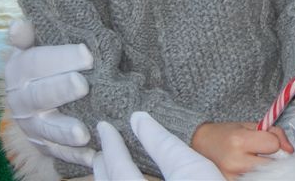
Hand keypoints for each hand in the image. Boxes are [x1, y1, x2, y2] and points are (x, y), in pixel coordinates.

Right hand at [3, 19, 95, 165]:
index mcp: (19, 71)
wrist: (28, 97)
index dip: (61, 57)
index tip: (88, 53)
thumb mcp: (32, 46)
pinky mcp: (42, 145)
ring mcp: (31, 126)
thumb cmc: (41, 64)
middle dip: (61, 90)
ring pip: (46, 130)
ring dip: (64, 132)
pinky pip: (57, 153)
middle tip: (83, 85)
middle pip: (40, 96)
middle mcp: (21, 100)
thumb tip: (19, 25)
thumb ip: (27, 36)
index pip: (36, 62)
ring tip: (83, 132)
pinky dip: (74, 156)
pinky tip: (91, 155)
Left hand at [93, 113, 224, 180]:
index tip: (106, 127)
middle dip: (105, 166)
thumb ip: (161, 142)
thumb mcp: (191, 166)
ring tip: (113, 167)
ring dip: (113, 179)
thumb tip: (138, 119)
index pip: (118, 168)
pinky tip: (132, 180)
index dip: (111, 145)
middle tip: (103, 149)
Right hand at [190, 121, 292, 179]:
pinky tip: (252, 168)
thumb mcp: (250, 125)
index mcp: (239, 140)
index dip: (275, 142)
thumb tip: (290, 150)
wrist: (203, 144)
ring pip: (266, 174)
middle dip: (275, 157)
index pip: (273, 145)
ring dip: (267, 167)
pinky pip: (256, 179)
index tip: (268, 140)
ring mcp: (233, 177)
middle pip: (273, 163)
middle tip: (267, 153)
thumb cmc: (227, 133)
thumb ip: (274, 133)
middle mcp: (236, 161)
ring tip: (258, 159)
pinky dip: (259, 174)